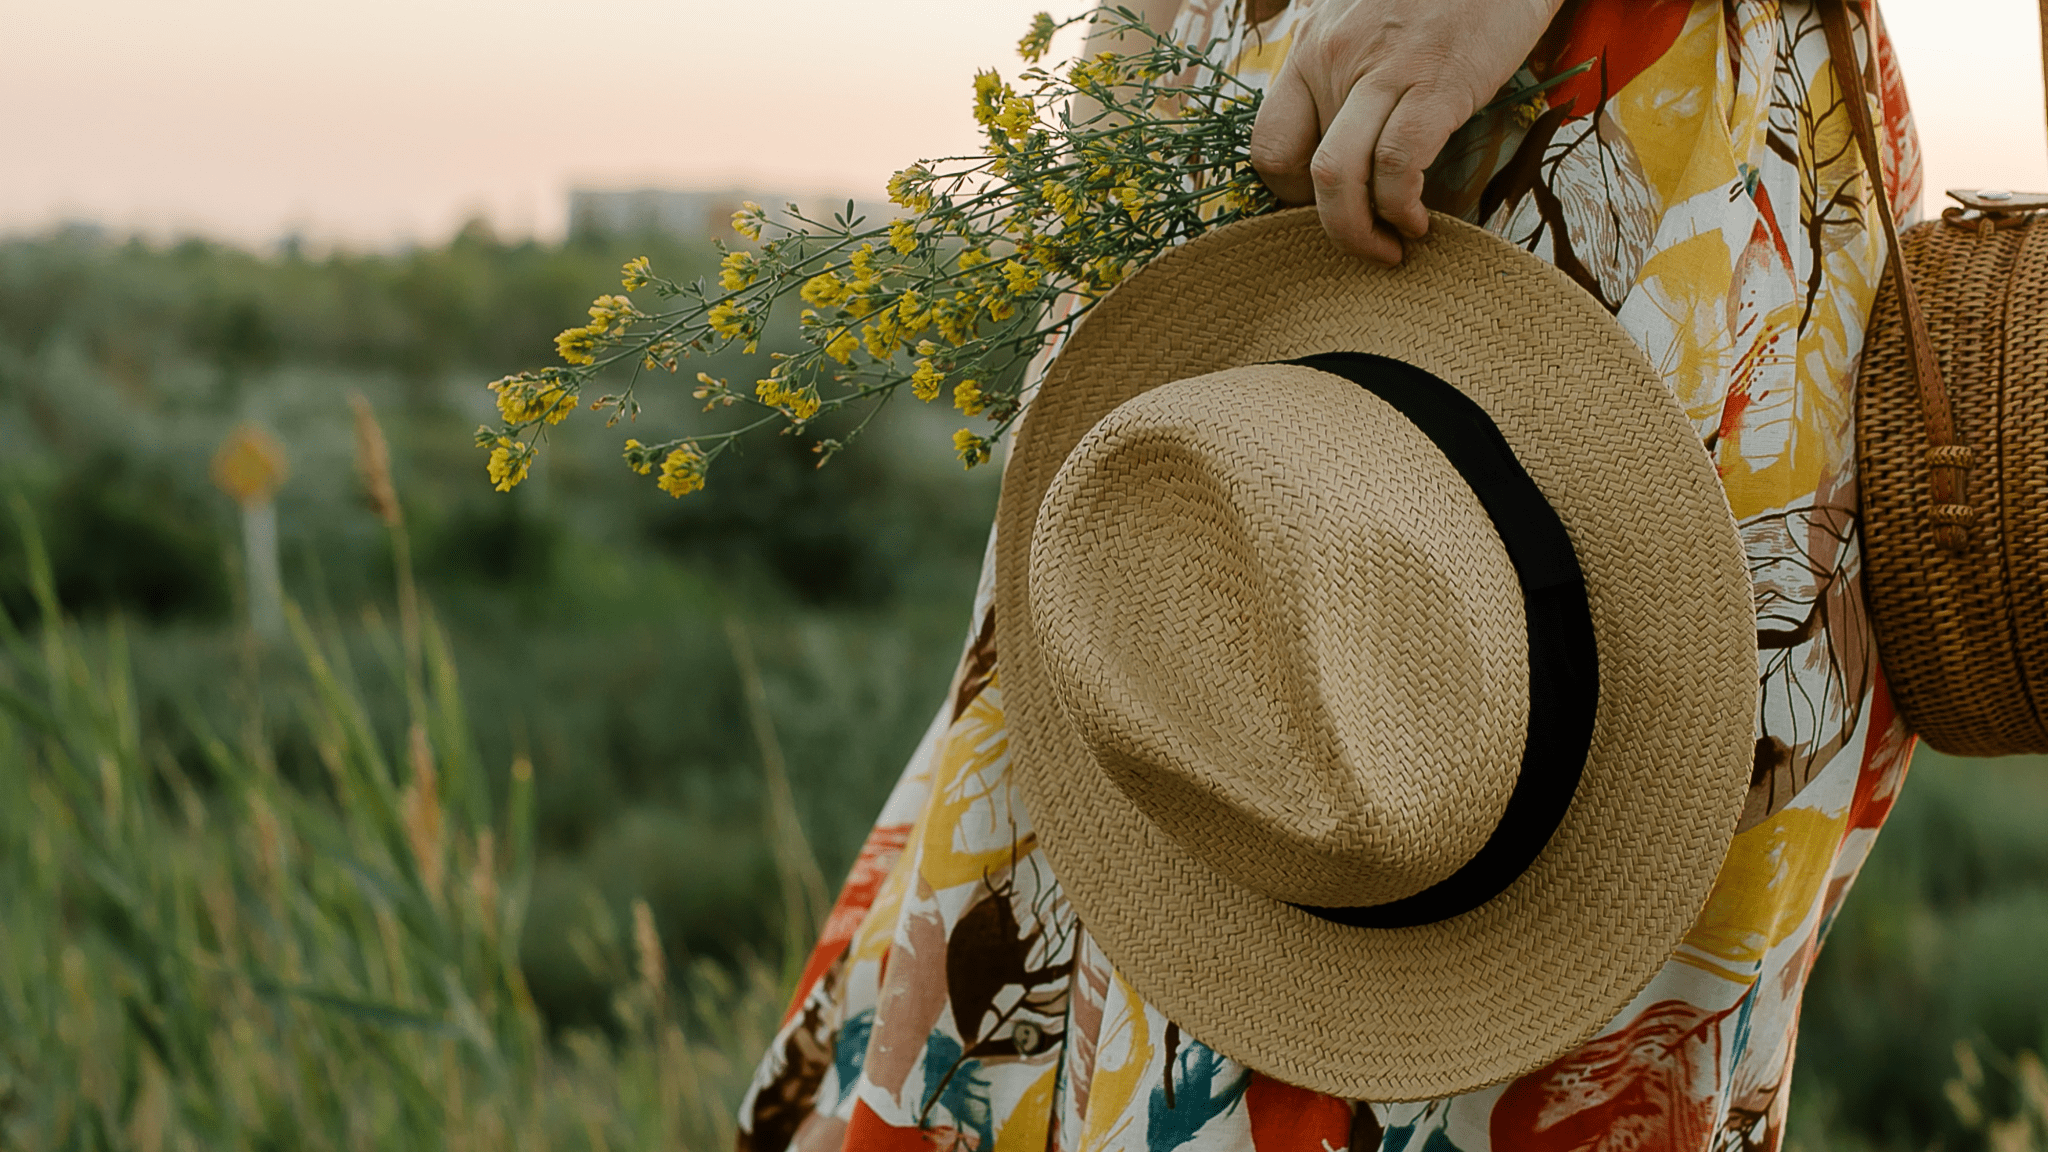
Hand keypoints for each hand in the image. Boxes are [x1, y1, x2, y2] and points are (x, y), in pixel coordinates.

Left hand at [1249, 0, 1562, 262]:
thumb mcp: (1362, 15)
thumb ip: (1343, 66)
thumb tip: (1338, 131)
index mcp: (1311, 48)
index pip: (1267, 143)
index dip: (1290, 193)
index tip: (1328, 206)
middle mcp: (1335, 60)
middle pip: (1296, 170)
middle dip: (1327, 224)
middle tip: (1361, 240)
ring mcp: (1383, 72)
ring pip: (1336, 178)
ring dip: (1358, 234)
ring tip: (1391, 248)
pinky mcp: (1438, 83)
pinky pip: (1398, 166)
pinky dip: (1403, 209)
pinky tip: (1420, 221)